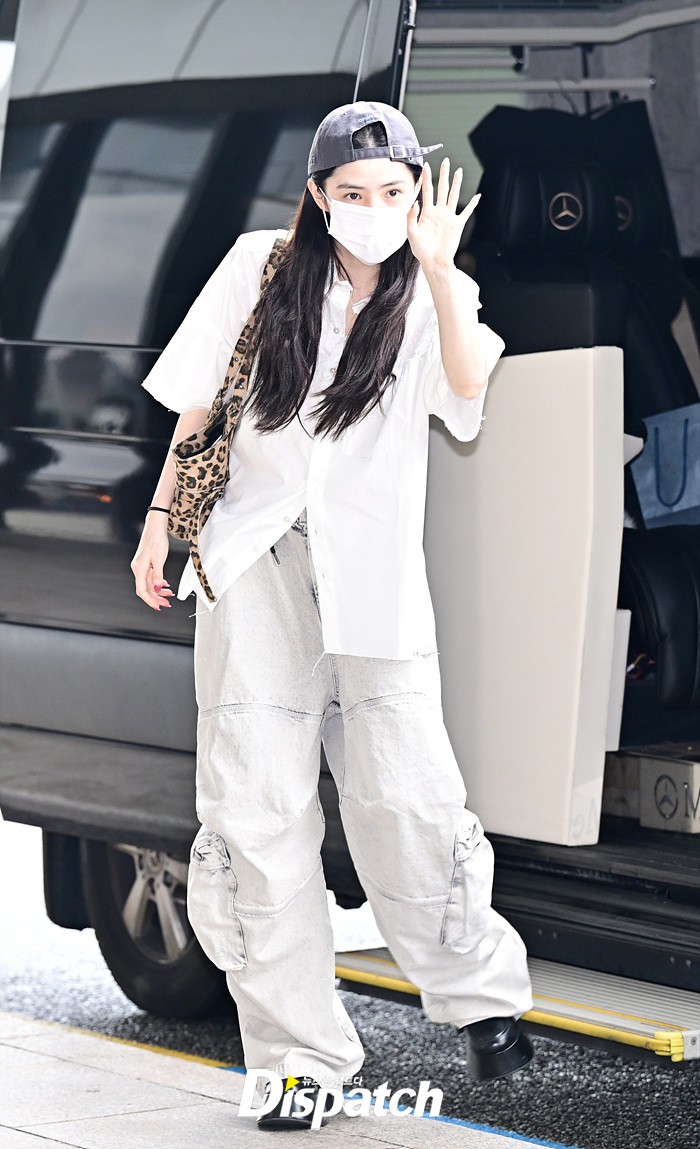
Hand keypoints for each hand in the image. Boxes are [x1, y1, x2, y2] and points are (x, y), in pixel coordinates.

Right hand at [130, 519, 174, 610]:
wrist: (155, 527)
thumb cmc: (156, 540)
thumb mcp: (159, 559)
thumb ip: (158, 575)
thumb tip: (158, 588)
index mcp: (139, 569)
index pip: (142, 590)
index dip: (150, 600)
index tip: (158, 607)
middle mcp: (138, 569)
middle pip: (146, 589)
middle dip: (156, 598)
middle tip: (167, 603)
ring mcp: (142, 566)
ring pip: (150, 584)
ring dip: (159, 591)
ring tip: (169, 595)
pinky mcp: (147, 563)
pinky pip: (151, 577)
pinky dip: (158, 583)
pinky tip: (165, 585)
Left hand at [407, 158, 479, 274]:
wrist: (434, 262)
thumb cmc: (421, 250)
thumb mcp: (411, 233)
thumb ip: (411, 217)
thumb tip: (415, 202)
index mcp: (427, 212)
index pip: (427, 191)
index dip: (427, 178)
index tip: (426, 165)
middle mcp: (439, 212)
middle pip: (442, 188)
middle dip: (443, 174)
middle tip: (445, 160)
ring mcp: (449, 217)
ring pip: (453, 195)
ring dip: (457, 183)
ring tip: (458, 171)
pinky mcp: (458, 224)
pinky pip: (466, 211)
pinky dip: (473, 204)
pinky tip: (478, 196)